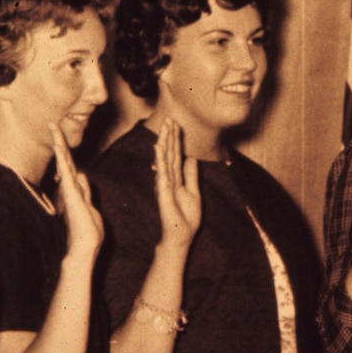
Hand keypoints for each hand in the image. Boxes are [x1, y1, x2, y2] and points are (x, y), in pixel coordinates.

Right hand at [53, 125, 103, 262]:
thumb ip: (85, 190)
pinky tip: (58, 145)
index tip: (59, 136)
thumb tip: (82, 176)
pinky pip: (66, 171)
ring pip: (63, 161)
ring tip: (53, 127)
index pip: (69, 165)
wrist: (85, 246)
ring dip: (59, 143)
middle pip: (64, 159)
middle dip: (59, 141)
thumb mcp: (89, 205)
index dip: (65, 150)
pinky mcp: (71, 193)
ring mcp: (69, 189)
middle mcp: (69, 187)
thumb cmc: (87, 230)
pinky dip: (62, 157)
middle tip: (52, 123)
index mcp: (75, 189)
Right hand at [150, 114, 201, 249]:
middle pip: (169, 153)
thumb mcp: (193, 192)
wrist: (181, 235)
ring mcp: (165, 183)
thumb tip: (191, 158)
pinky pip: (162, 172)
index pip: (176, 155)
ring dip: (165, 142)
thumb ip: (191, 175)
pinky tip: (158, 147)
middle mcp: (169, 178)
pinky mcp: (164, 191)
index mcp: (176, 178)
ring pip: (165, 158)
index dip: (176, 140)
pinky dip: (160, 159)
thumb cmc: (185, 217)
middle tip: (169, 118)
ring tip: (165, 126)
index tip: (176, 124)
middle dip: (169, 136)